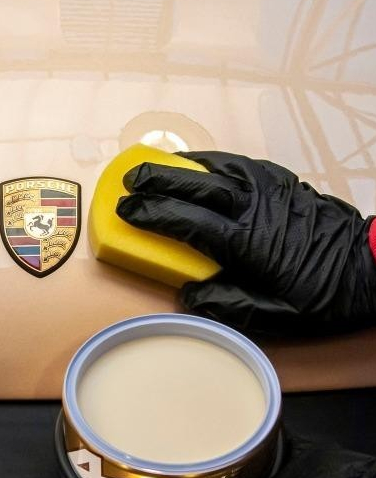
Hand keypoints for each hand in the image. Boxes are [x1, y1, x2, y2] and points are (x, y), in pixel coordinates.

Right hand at [116, 152, 375, 333]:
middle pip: (194, 186)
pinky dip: (209, 161)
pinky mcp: (281, 180)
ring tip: (153, 168)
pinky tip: (196, 165)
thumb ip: (229, 305)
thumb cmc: (324, 293)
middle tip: (128, 182)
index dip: (151, 214)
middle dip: (156, 181)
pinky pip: (236, 163)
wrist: (372, 265)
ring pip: (214, 168)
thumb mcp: (278, 316)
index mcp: (247, 242)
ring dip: (178, 167)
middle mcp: (253, 207)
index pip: (186, 220)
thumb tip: (189, 294)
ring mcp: (268, 188)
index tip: (125, 211)